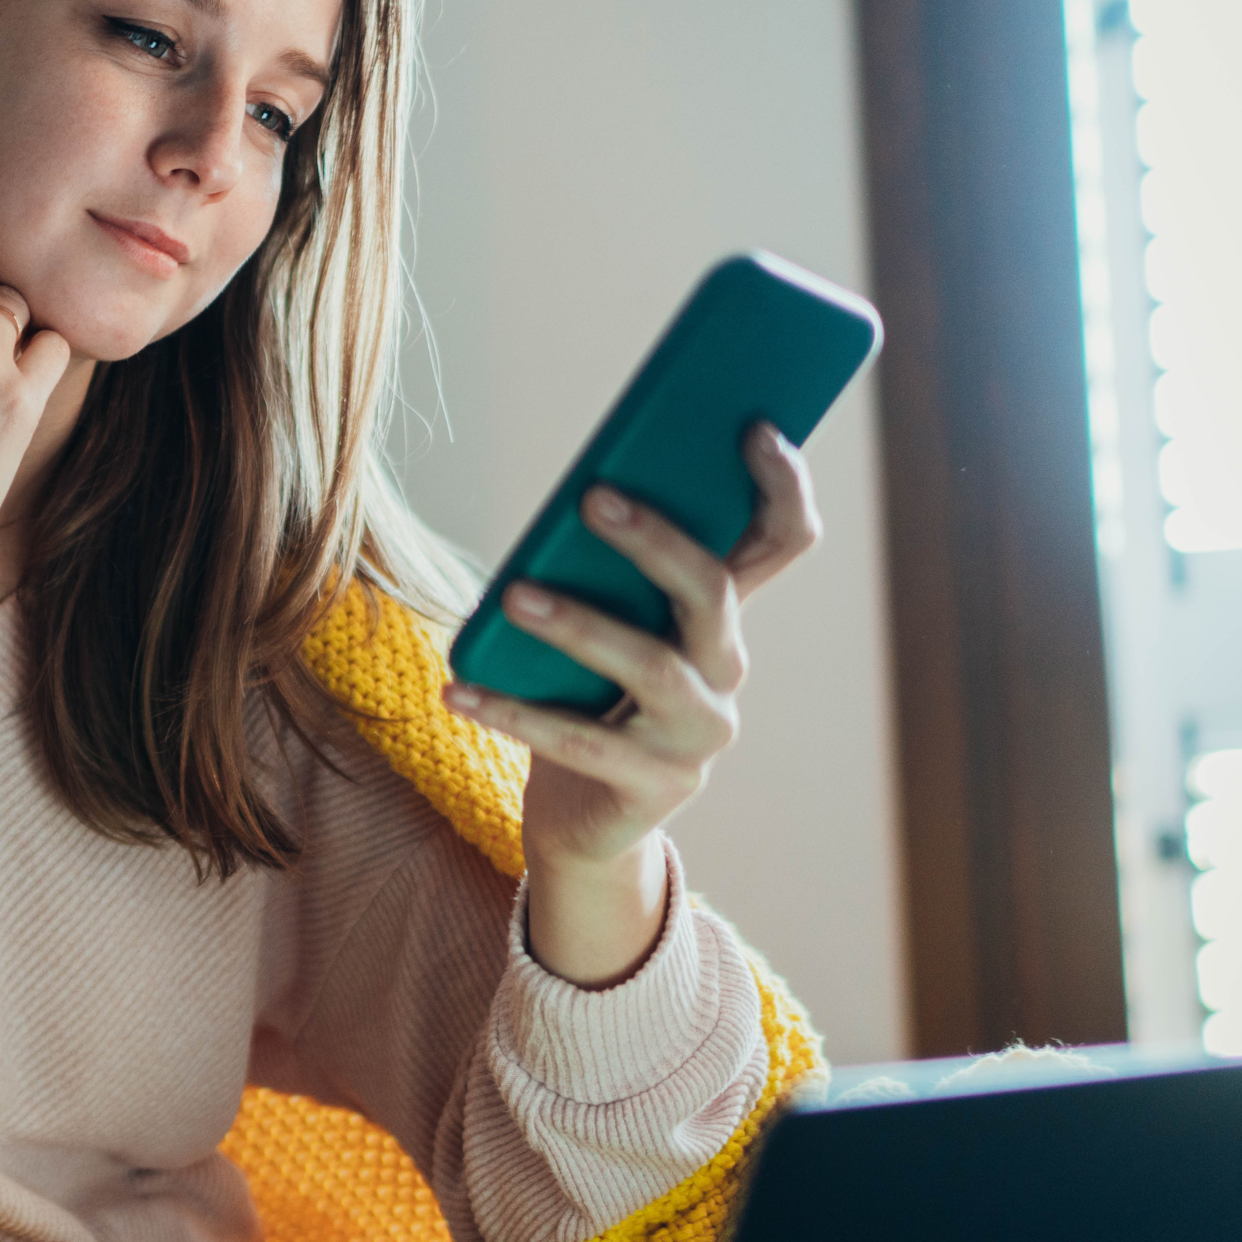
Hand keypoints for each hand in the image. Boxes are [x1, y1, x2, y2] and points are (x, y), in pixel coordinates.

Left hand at [442, 423, 822, 982]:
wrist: (585, 814)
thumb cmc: (586, 694)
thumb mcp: (606, 622)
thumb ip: (605, 569)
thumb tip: (574, 492)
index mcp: (720, 618)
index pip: (781, 542)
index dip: (782, 485)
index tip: (753, 426)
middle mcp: (725, 670)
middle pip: (713, 593)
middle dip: (656, 540)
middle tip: (593, 498)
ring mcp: (697, 734)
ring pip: (651, 665)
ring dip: (579, 624)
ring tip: (514, 595)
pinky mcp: (654, 785)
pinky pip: (581, 742)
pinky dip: (513, 713)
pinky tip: (459, 690)